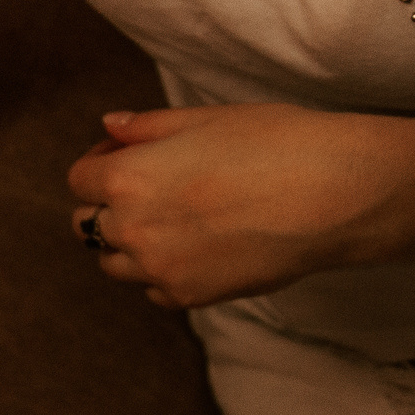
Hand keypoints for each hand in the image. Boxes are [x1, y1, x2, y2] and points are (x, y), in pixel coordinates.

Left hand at [66, 105, 394, 308]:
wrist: (335, 195)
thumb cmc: (278, 143)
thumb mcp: (207, 118)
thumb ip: (148, 127)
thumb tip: (110, 126)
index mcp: (128, 179)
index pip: (79, 180)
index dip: (99, 164)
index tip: (126, 156)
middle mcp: (132, 229)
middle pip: (87, 225)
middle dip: (107, 206)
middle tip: (149, 188)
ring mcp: (158, 269)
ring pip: (114, 264)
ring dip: (129, 243)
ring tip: (175, 220)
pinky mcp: (189, 296)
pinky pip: (153, 289)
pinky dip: (162, 272)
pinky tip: (197, 248)